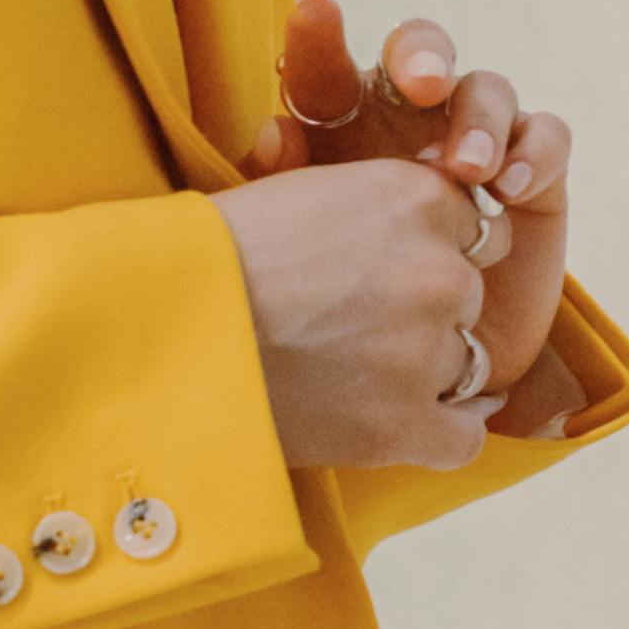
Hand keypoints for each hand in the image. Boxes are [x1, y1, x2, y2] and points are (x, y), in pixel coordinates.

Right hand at [212, 156, 519, 471]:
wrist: (154, 329)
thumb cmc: (211, 257)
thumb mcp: (305, 192)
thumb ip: (378, 205)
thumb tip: (425, 229)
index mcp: (416, 198)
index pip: (474, 230)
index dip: (435, 252)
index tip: (390, 272)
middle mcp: (439, 271)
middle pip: (470, 296)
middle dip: (427, 311)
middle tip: (357, 327)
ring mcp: (426, 352)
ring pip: (465, 364)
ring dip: (423, 369)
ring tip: (355, 373)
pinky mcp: (401, 425)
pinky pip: (463, 437)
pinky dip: (443, 433)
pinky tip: (415, 424)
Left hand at [240, 0, 577, 432]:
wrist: (421, 373)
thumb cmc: (348, 305)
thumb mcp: (308, 255)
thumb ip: (282, 195)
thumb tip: (272, 133)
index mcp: (342, 127)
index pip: (328, 69)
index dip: (321, 36)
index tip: (315, 10)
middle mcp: (412, 120)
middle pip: (421, 52)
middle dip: (421, 57)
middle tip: (420, 85)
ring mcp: (478, 140)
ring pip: (488, 89)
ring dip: (479, 120)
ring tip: (468, 168)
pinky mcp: (536, 174)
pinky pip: (546, 136)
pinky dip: (532, 152)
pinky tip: (511, 188)